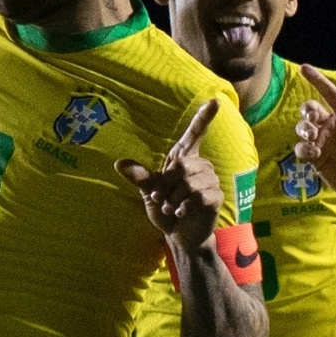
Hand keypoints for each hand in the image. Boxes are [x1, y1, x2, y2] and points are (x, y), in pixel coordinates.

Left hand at [118, 100, 223, 254]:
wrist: (178, 235)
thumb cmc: (164, 209)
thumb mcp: (148, 192)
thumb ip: (139, 177)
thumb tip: (119, 164)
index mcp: (184, 159)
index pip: (195, 134)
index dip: (203, 118)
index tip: (215, 101)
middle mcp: (200, 166)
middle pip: (182, 166)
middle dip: (165, 187)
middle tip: (160, 199)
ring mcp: (211, 181)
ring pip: (189, 184)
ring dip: (173, 200)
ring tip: (172, 207)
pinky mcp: (215, 198)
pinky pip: (198, 197)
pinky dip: (183, 208)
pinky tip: (182, 213)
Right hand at [294, 66, 335, 205]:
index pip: (329, 94)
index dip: (317, 80)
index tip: (304, 68)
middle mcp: (331, 126)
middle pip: (310, 110)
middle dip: (307, 110)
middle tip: (312, 119)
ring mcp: (323, 142)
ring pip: (303, 128)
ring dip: (304, 129)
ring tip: (314, 137)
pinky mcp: (316, 158)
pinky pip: (302, 149)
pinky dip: (304, 148)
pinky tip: (314, 153)